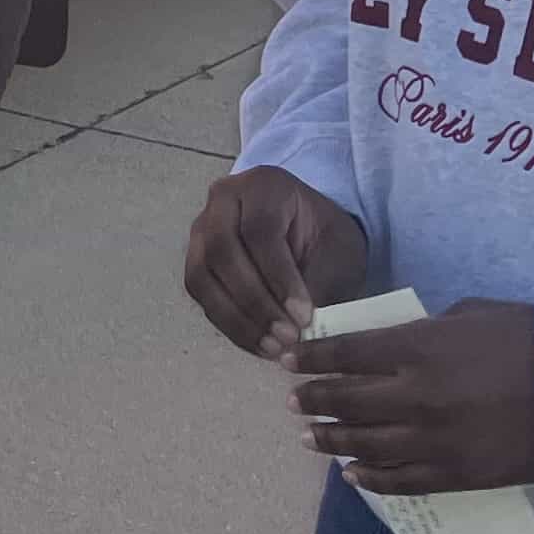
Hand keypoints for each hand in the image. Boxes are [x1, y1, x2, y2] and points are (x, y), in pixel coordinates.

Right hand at [182, 166, 369, 357]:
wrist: (312, 235)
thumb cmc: (327, 240)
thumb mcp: (337, 253)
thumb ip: (316, 284)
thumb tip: (299, 332)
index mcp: (264, 185)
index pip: (259, 230)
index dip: (279, 277)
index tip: (304, 316)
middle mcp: (223, 200)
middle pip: (222, 250)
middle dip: (254, 301)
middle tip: (286, 337)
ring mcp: (202, 228)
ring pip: (202, 274)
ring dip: (236, 318)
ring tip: (272, 348)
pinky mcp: (197, 259)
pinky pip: (202, 294)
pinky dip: (229, 324)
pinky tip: (258, 345)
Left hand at [288, 299, 533, 495]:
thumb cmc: (531, 341)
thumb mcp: (473, 314)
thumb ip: (425, 329)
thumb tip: (393, 341)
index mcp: (417, 347)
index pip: (344, 353)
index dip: (310, 357)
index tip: (288, 359)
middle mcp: (414, 395)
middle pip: (345, 399)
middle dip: (313, 399)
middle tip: (293, 400)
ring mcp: (432, 439)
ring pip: (364, 444)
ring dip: (330, 440)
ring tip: (308, 437)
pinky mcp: (454, 474)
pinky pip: (400, 481)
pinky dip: (370, 479)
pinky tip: (351, 475)